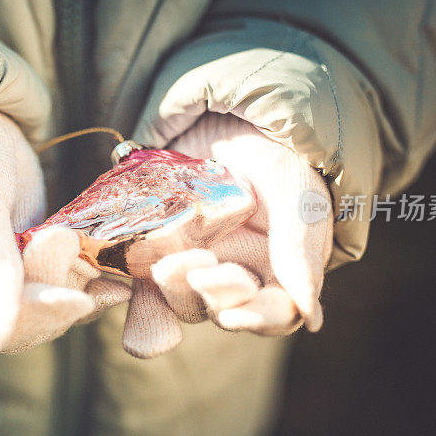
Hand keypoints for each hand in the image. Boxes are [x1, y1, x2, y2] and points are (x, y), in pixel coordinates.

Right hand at [0, 107, 105, 356]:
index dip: (34, 320)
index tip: (75, 297)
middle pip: (30, 324)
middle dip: (63, 294)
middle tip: (72, 243)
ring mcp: (15, 277)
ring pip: (57, 304)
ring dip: (85, 286)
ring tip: (106, 260)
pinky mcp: (43, 258)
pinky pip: (73, 279)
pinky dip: (97, 275)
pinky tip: (122, 273)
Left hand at [122, 112, 333, 357]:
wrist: (227, 116)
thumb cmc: (277, 155)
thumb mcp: (296, 192)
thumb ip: (302, 247)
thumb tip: (312, 316)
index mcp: (278, 272)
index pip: (274, 313)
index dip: (258, 319)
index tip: (237, 315)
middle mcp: (234, 276)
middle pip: (222, 308)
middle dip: (211, 294)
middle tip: (197, 270)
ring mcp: (192, 266)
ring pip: (180, 300)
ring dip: (172, 290)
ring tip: (166, 265)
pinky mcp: (153, 252)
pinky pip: (141, 286)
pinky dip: (131, 299)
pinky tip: (123, 303)